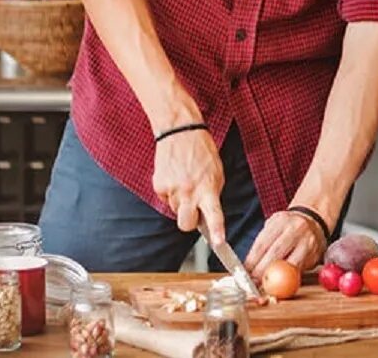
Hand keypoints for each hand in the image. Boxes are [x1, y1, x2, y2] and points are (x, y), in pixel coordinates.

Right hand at [152, 127, 226, 243]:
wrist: (180, 133)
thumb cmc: (203, 153)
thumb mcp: (217, 174)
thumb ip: (212, 195)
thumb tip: (207, 213)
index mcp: (208, 189)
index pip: (214, 214)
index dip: (217, 231)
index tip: (219, 244)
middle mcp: (189, 192)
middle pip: (185, 225)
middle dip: (189, 223)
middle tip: (193, 210)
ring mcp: (172, 190)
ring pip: (175, 210)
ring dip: (181, 202)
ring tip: (185, 182)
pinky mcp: (158, 186)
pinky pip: (166, 199)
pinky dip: (171, 192)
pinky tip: (175, 177)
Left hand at [246, 209, 327, 274]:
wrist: (314, 221)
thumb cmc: (288, 226)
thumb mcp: (273, 226)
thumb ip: (262, 243)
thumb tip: (248, 267)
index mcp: (281, 221)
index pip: (262, 244)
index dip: (252, 261)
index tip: (245, 273)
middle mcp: (296, 229)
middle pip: (275, 254)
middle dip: (262, 271)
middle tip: (254, 282)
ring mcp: (308, 242)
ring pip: (290, 265)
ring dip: (277, 278)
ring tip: (268, 284)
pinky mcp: (315, 254)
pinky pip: (300, 270)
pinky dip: (289, 278)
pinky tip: (283, 280)